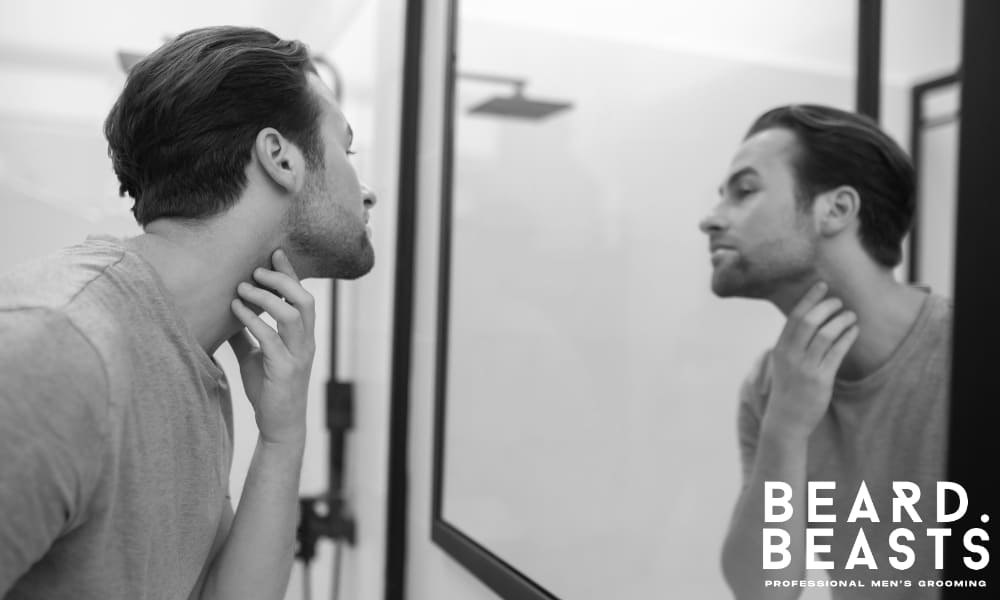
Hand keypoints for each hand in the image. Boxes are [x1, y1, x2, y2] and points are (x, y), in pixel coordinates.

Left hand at [228, 249, 315, 446]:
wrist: (280, 425)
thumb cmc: (269, 390)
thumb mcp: (255, 356)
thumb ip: (247, 335)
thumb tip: (227, 312)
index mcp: (302, 336)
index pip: (302, 296)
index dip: (290, 273)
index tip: (274, 253)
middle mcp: (306, 342)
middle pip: (304, 299)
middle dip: (282, 280)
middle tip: (257, 270)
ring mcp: (298, 355)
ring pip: (293, 314)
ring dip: (267, 298)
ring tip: (244, 288)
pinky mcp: (285, 370)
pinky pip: (271, 338)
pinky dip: (252, 321)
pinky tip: (236, 310)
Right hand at [763, 281, 858, 438]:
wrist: (787, 418)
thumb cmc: (788, 388)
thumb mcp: (783, 363)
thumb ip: (793, 343)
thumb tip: (809, 320)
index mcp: (780, 348)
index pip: (794, 317)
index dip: (809, 298)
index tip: (822, 286)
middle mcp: (791, 355)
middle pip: (809, 321)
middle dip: (827, 306)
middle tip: (839, 302)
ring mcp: (806, 368)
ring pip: (826, 334)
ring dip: (841, 320)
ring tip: (851, 315)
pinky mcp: (821, 380)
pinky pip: (837, 352)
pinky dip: (847, 337)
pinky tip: (854, 331)